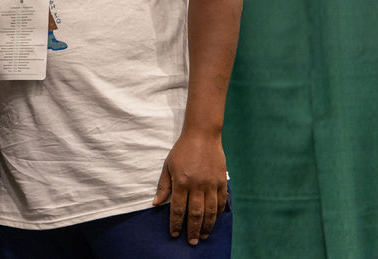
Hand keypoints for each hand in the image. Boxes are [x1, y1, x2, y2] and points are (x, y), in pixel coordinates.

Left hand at [152, 128, 228, 245]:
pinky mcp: (221, 181)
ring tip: (202, 236)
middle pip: (195, 213)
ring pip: (210, 211)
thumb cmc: (182, 150)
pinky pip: (221, 201)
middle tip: (190, 242)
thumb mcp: (168, 166)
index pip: (178, 208)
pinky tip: (214, 220)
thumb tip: (156, 203)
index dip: (176, 223)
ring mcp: (211, 184)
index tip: (174, 234)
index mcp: (181, 182)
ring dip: (206, 226)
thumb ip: (163, 186)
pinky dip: (218, 213)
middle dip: (192, 229)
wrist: (202, 135)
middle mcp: (197, 185)